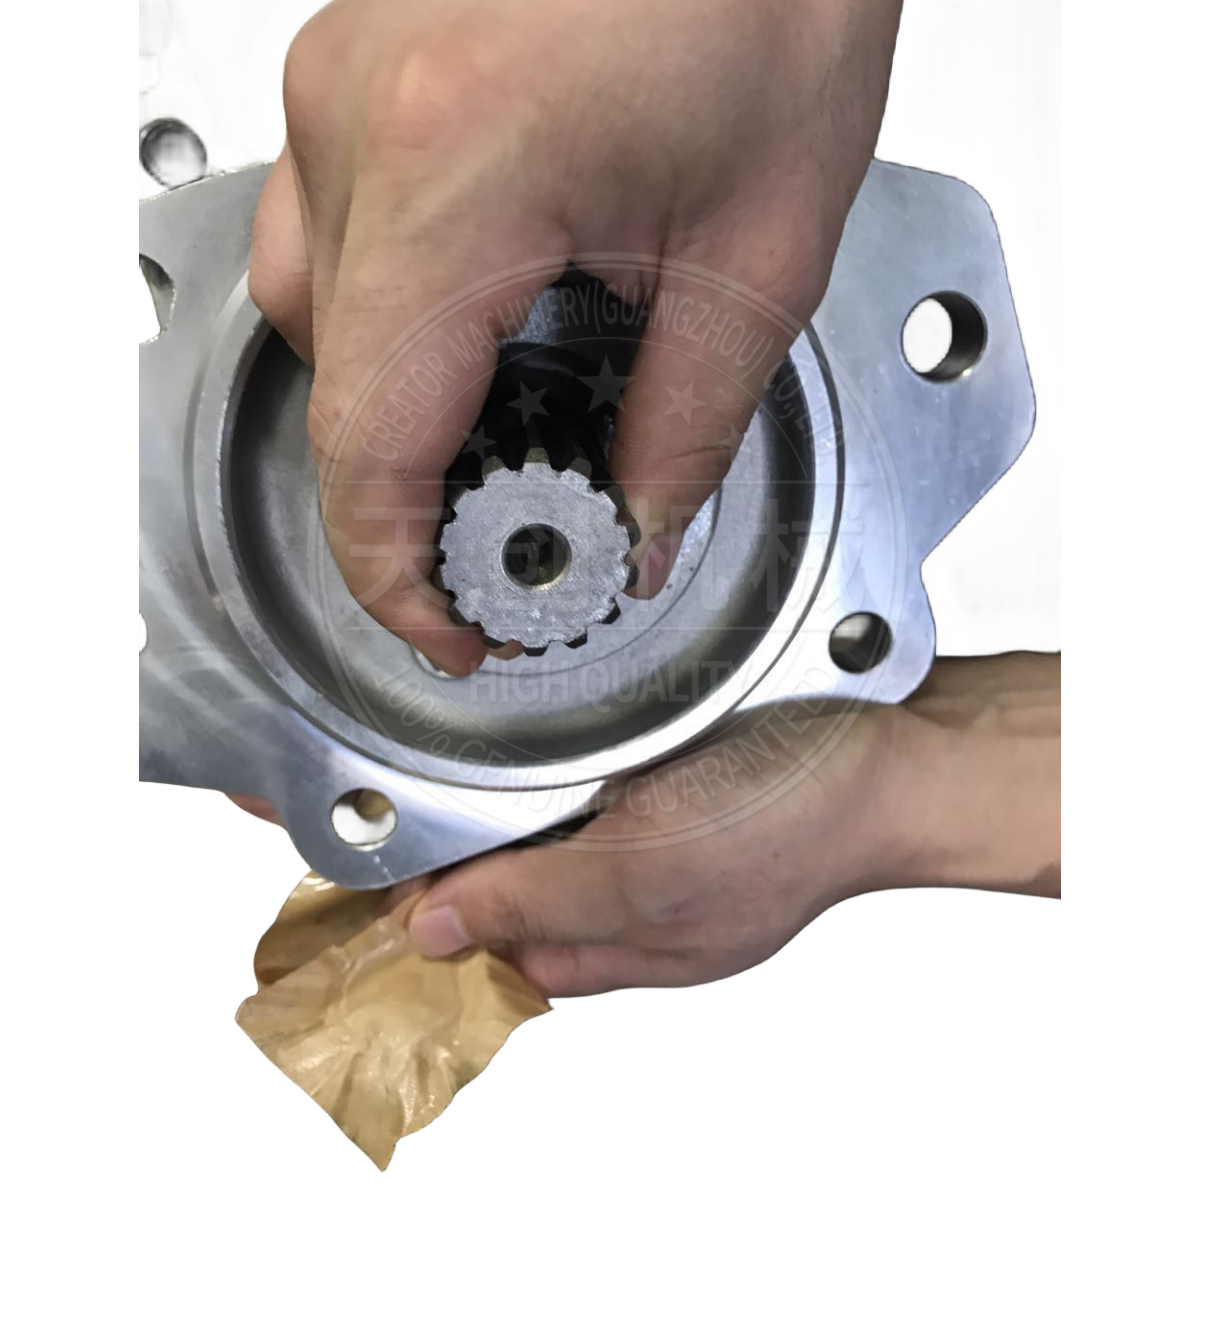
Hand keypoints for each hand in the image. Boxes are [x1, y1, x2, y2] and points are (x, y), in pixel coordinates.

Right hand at [250, 0, 903, 672]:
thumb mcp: (761, 247)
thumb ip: (690, 422)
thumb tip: (639, 529)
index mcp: (454, 169)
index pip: (369, 437)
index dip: (395, 567)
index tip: (448, 623)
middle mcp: (359, 115)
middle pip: (332, 381)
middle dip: (413, 484)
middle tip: (519, 527)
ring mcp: (342, 77)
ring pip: (313, 304)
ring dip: (400, 389)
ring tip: (514, 414)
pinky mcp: (358, 60)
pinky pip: (332, 222)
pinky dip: (396, 299)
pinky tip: (486, 308)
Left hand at [399, 654, 1060, 995]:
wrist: (902, 746)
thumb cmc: (798, 821)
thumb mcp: (648, 875)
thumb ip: (538, 902)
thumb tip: (428, 934)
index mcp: (621, 943)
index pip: (491, 942)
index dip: (427, 902)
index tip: (373, 848)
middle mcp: (633, 897)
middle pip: (511, 878)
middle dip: (463, 831)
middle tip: (424, 775)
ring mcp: (661, 835)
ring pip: (548, 818)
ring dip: (513, 779)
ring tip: (484, 737)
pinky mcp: (683, 774)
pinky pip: (599, 767)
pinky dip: (569, 743)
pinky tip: (562, 708)